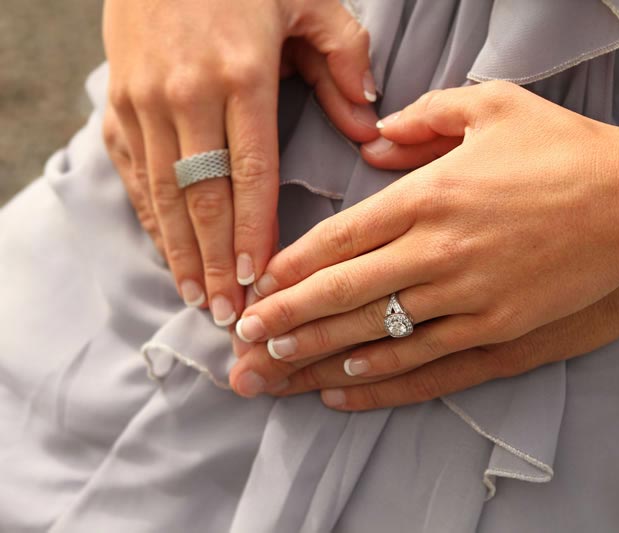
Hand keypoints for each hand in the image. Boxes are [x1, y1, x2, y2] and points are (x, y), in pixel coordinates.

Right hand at [104, 0, 378, 324]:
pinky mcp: (118, 103)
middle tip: (232, 314)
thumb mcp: (308, 2)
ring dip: (181, 253)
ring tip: (200, 299)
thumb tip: (369, 126)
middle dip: (216, 262)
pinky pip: (134, 174)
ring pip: (163, 194)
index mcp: (241, 76)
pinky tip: (167, 253)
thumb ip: (344, 62)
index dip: (253, 232)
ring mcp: (145, 101)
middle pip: (203, 197)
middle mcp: (186, 95)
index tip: (259, 279)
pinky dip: (151, 219)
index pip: (251, 173)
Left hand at [228, 81, 618, 394]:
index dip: (293, 264)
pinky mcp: (498, 329)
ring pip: (375, 332)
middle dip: (287, 316)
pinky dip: (381, 374)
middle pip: (343, 290)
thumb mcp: (494, 106)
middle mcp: (439, 249)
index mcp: (432, 193)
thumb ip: (423, 118)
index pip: (341, 235)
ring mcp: (468, 295)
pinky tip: (345, 385)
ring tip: (275, 365)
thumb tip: (372, 142)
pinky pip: (425, 358)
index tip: (259, 283)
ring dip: (319, 351)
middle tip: (244, 337)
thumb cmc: (567, 151)